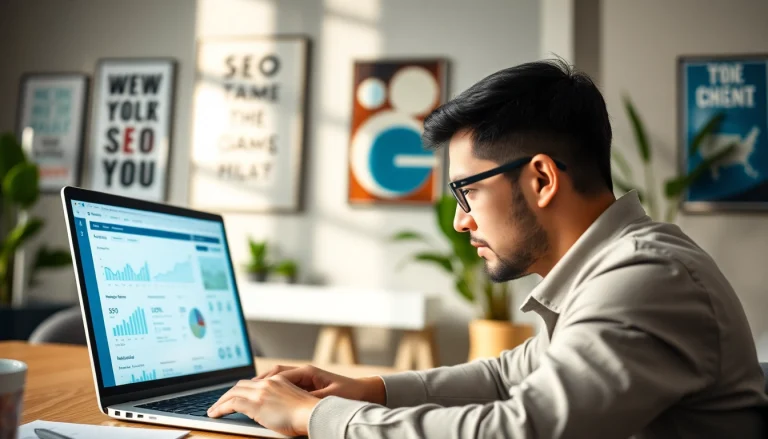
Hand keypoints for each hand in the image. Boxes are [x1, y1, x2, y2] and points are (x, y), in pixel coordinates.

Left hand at [207, 376, 318, 436]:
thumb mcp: (292, 401)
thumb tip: (268, 409)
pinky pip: (231, 404)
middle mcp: (267, 383)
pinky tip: (215, 414)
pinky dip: (221, 408)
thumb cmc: (307, 413)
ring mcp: (260, 393)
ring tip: (213, 410)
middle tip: (219, 403)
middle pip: (240, 385)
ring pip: (233, 393)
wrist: (311, 413)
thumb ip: (279, 400)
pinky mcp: (255, 404)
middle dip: (227, 394)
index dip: (240, 389)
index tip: (234, 396)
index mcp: (277, 380)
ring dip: (220, 402)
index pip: (252, 382)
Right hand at [257, 364, 385, 404]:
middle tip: (237, 392)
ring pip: (276, 378)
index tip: (247, 390)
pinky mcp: (307, 384)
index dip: (260, 383)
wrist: (364, 391)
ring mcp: (304, 377)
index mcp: (307, 372)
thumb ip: (310, 399)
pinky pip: (284, 383)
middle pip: (273, 374)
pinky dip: (271, 388)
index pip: (278, 374)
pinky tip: (264, 397)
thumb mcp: (329, 398)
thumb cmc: (348, 393)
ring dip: (261, 385)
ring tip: (246, 394)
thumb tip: (293, 402)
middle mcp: (303, 372)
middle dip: (255, 382)